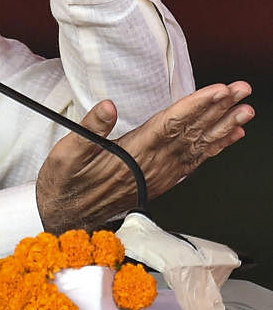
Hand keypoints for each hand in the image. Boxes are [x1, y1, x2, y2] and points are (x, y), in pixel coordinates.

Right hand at [35, 82, 253, 233]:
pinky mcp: (158, 182)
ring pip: (197, 148)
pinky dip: (213, 150)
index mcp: (132, 154)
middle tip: (242, 91)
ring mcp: (158, 176)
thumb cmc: (64, 184)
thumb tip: (107, 107)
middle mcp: (151, 166)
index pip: (171, 125)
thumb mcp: (65, 154)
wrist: (65, 218)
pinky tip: (227, 139)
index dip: (197, 106)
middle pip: (192, 133)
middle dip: (219, 110)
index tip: (218, 91)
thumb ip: (89, 129)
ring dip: (222, 128)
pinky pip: (193, 164)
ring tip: (244, 112)